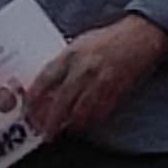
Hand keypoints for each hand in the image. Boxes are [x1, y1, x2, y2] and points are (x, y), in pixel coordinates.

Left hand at [24, 15, 167, 136]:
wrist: (139, 36)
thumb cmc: (108, 38)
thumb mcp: (78, 44)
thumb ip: (63, 62)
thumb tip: (47, 82)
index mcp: (70, 55)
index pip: (45, 79)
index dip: (34, 98)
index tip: (28, 110)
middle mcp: (83, 69)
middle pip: (61, 101)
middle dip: (51, 120)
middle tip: (44, 132)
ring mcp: (101, 81)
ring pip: (80, 111)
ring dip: (70, 124)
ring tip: (62, 131)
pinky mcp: (117, 90)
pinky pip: (100, 111)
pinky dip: (89, 120)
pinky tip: (82, 125)